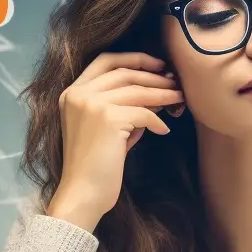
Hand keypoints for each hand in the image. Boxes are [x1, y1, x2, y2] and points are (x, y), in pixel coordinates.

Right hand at [46, 52, 183, 231]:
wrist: (82, 193)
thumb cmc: (96, 166)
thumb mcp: (106, 129)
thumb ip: (124, 107)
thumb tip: (156, 92)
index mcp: (72, 93)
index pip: (105, 61)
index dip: (134, 59)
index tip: (158, 65)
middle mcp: (78, 94)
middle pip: (125, 73)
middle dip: (154, 77)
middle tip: (176, 83)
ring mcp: (91, 104)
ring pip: (137, 90)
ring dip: (163, 94)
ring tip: (179, 99)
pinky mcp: (107, 119)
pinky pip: (143, 113)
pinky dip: (157, 121)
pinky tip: (164, 130)